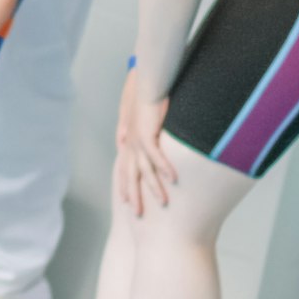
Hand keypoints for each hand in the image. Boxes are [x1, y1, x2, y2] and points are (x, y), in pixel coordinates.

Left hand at [113, 71, 175, 213]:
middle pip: (131, 176)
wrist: (144, 83)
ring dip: (154, 187)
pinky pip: (156, 155)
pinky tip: (173, 179)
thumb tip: (149, 143)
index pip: (125, 170)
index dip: (126, 187)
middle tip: (138, 215)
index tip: (128, 203)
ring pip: (144, 170)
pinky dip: (165, 167)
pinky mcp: (146, 133)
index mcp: (128, 143)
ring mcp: (136, 140)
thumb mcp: (144, 120)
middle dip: (134, 196)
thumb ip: (146, 134)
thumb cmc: (146, 98)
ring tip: (163, 203)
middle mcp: (129, 144)